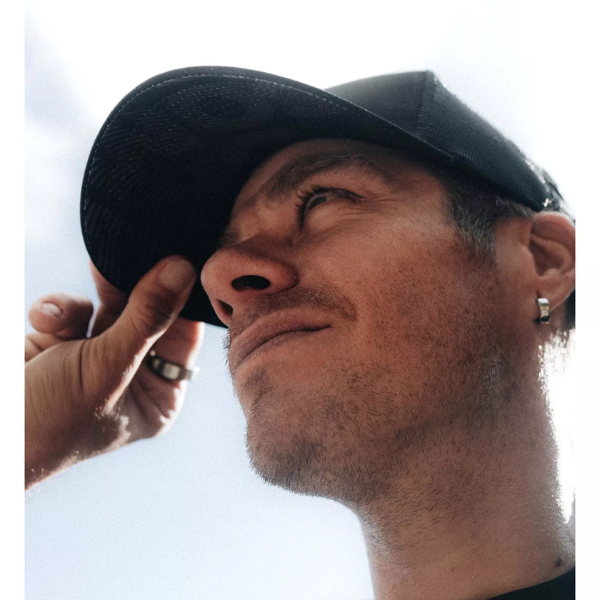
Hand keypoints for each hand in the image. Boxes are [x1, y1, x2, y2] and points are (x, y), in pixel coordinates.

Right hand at [25, 256, 203, 488]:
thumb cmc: (50, 419)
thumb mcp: (106, 366)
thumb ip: (146, 317)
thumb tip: (183, 269)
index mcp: (156, 396)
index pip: (185, 338)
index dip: (185, 300)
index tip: (184, 259)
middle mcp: (132, 378)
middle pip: (149, 317)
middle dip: (137, 287)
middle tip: (136, 253)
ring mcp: (97, 360)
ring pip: (111, 307)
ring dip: (95, 294)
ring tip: (95, 269)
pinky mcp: (62, 345)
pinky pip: (74, 312)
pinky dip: (59, 310)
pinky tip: (44, 320)